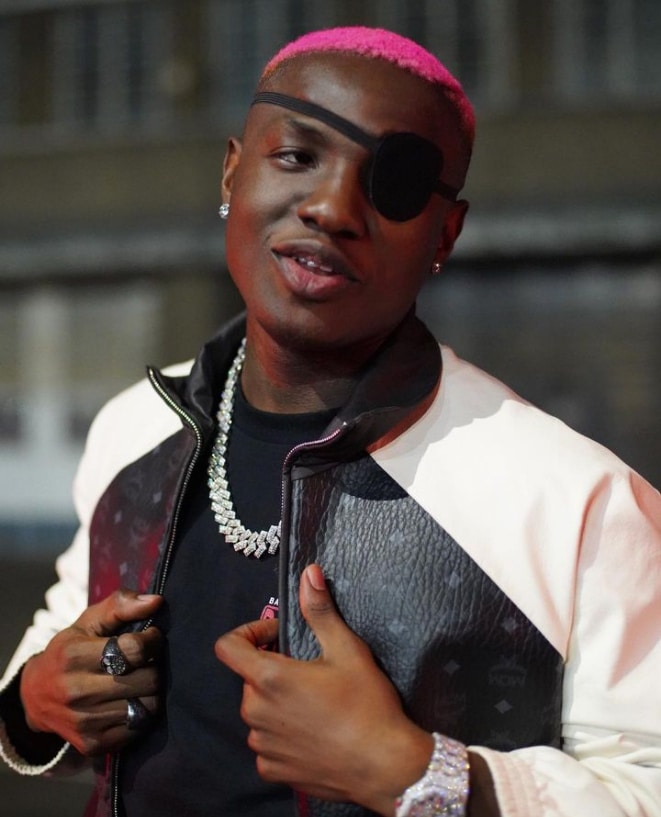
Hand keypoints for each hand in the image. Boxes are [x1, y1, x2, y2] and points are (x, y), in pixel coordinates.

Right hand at [20, 589, 163, 755]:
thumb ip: (121, 605)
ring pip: (148, 705)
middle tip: (146, 661)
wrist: (37, 696)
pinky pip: (140, 727)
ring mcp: (85, 722)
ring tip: (140, 680)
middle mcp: (77, 692)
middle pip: (147, 679)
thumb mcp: (88, 621)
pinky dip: (143, 712)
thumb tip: (156, 602)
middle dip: (154, 666)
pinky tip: (131, 700)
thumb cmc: (71, 650)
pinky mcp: (94, 744)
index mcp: (74, 656)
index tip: (150, 637)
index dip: (152, 640)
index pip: (135, 649)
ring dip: (152, 690)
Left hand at [214, 565, 431, 815]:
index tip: (276, 636)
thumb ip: (319, 610)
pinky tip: (313, 731)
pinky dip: (282, 734)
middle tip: (309, 669)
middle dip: (272, 668)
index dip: (249, 634)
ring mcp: (263, 745)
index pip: (227, 647)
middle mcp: (257, 713)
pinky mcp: (273, 770)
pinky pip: (266, 743)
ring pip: (258, 711)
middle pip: (249, 679)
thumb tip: (309, 573)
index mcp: (269, 679)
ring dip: (276, 702)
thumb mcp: (347, 649)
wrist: (385, 766)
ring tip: (314, 702)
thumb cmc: (367, 705)